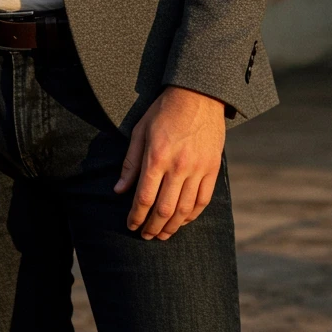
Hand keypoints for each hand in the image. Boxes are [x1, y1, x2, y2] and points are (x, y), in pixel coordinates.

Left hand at [114, 86, 225, 239]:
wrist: (198, 95)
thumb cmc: (164, 111)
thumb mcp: (140, 131)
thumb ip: (130, 163)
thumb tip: (119, 191)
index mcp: (157, 156)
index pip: (144, 197)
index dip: (136, 216)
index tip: (131, 225)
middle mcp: (178, 166)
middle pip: (164, 209)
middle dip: (152, 227)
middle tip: (145, 235)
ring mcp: (198, 169)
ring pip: (184, 210)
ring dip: (172, 227)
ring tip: (162, 234)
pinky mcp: (212, 169)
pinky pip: (203, 201)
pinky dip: (192, 216)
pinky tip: (182, 221)